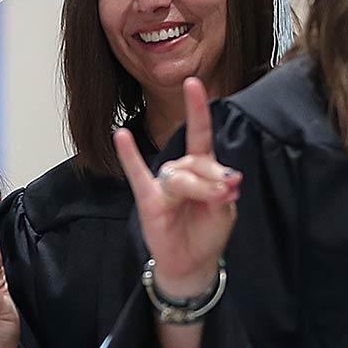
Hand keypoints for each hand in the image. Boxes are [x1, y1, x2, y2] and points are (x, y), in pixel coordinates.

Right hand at [113, 77, 238, 298]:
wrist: (192, 264)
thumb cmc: (207, 233)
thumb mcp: (224, 212)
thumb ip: (221, 193)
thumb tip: (225, 180)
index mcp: (202, 168)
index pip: (200, 134)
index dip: (197, 109)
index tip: (193, 83)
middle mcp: (181, 170)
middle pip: (197, 162)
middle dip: (214, 180)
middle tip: (226, 197)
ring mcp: (163, 184)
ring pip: (180, 175)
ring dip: (199, 188)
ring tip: (214, 202)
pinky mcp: (149, 200)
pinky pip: (137, 175)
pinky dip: (129, 156)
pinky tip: (121, 135)